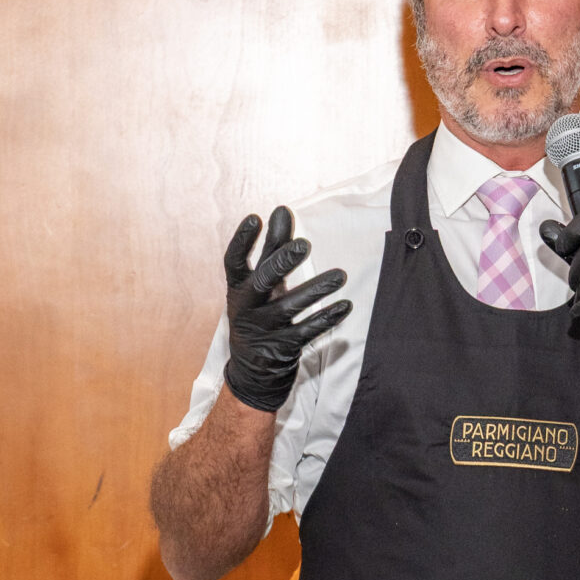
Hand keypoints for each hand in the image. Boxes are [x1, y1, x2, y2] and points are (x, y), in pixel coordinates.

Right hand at [223, 207, 350, 413]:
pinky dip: (327, 319)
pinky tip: (345, 305)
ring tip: (340, 275)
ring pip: (289, 308)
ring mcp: (265, 330)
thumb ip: (273, 246)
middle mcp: (247, 308)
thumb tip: (281, 209)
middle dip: (282, 262)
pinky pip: (307, 332)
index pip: (233, 261)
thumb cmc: (260, 311)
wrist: (252, 370)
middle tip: (305, 244)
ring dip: (315, 290)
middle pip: (262, 281)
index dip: (242, 241)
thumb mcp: (261, 281)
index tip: (255, 217)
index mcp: (238, 288)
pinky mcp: (283, 348)